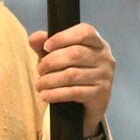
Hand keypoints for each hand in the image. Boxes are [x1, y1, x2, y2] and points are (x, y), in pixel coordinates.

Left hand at [28, 23, 114, 138]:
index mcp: (97, 42)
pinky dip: (55, 94)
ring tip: (39, 84)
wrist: (83, 107)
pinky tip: (45, 95)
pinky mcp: (101, 94)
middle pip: (75, 54)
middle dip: (51, 62)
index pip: (84, 32)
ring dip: (50, 80)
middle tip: (39, 70)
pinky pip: (74, 92)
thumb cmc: (70, 74)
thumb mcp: (56, 57)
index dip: (62, 37)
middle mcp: (104, 57)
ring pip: (72, 75)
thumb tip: (34, 38)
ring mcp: (105, 76)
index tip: (46, 47)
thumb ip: (44, 45)